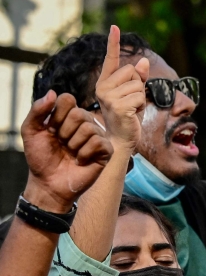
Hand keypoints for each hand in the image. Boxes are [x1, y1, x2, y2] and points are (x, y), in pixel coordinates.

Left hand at [21, 91, 113, 212]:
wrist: (48, 183)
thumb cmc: (40, 158)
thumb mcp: (30, 131)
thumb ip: (37, 111)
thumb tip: (52, 92)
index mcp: (67, 116)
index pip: (67, 99)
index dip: (56, 115)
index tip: (50, 130)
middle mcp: (85, 123)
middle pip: (79, 114)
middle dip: (64, 132)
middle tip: (62, 144)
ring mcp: (97, 136)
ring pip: (89, 128)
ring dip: (74, 145)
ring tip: (71, 153)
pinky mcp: (106, 151)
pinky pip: (99, 142)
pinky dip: (85, 153)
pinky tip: (80, 160)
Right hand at [94, 25, 147, 151]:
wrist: (122, 139)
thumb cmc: (129, 117)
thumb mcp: (134, 94)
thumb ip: (138, 78)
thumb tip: (142, 61)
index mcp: (105, 82)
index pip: (111, 59)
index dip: (113, 43)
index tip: (114, 27)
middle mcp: (102, 87)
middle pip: (132, 71)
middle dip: (138, 86)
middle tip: (131, 102)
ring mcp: (108, 96)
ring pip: (137, 85)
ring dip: (140, 97)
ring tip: (131, 109)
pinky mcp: (117, 106)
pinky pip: (139, 96)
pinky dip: (141, 105)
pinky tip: (132, 115)